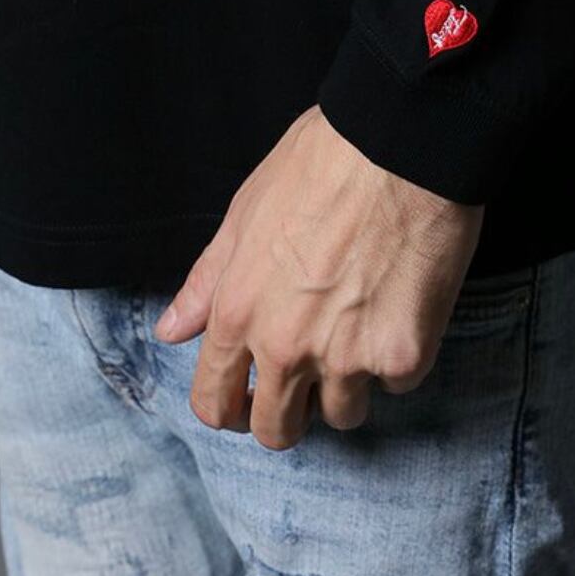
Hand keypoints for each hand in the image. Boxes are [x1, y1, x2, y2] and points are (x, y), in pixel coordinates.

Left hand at [154, 104, 484, 449]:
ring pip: (343, 414)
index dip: (227, 409)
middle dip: (288, 415)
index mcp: (238, 311)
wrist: (403, 145)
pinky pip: (397, 382)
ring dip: (349, 383)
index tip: (247, 399)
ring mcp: (347, 357)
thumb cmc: (323, 163)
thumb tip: (171, 330)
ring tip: (362, 327)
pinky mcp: (403, 354)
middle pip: (276, 430)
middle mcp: (286, 346)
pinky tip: (402, 305)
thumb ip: (209, 281)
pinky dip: (398, 355)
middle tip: (308, 384)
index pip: (212, 402)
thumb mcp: (246, 212)